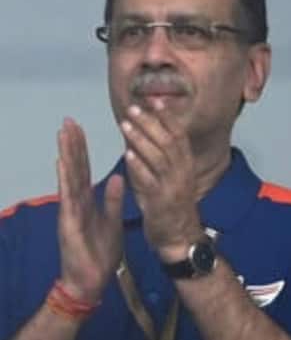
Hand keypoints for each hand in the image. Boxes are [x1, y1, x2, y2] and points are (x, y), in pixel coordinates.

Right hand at [57, 118, 123, 303]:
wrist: (92, 280)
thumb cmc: (100, 252)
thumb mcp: (112, 221)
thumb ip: (113, 199)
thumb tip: (117, 176)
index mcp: (87, 201)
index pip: (85, 169)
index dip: (82, 149)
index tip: (80, 128)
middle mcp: (76, 202)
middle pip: (75, 168)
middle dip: (72, 144)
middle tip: (69, 120)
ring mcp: (70, 211)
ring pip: (69, 178)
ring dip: (66, 155)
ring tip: (63, 133)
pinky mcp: (69, 223)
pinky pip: (69, 198)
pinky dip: (66, 180)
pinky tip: (62, 163)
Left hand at [119, 102, 203, 261]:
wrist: (180, 238)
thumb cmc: (172, 207)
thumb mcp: (171, 178)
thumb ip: (158, 158)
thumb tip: (141, 135)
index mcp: (186, 164)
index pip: (179, 135)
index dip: (168, 117)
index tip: (155, 101)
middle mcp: (183, 172)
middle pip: (168, 141)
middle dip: (151, 123)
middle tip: (133, 108)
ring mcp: (173, 186)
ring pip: (159, 157)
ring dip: (142, 139)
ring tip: (126, 125)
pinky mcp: (162, 201)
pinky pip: (150, 180)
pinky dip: (140, 166)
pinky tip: (128, 154)